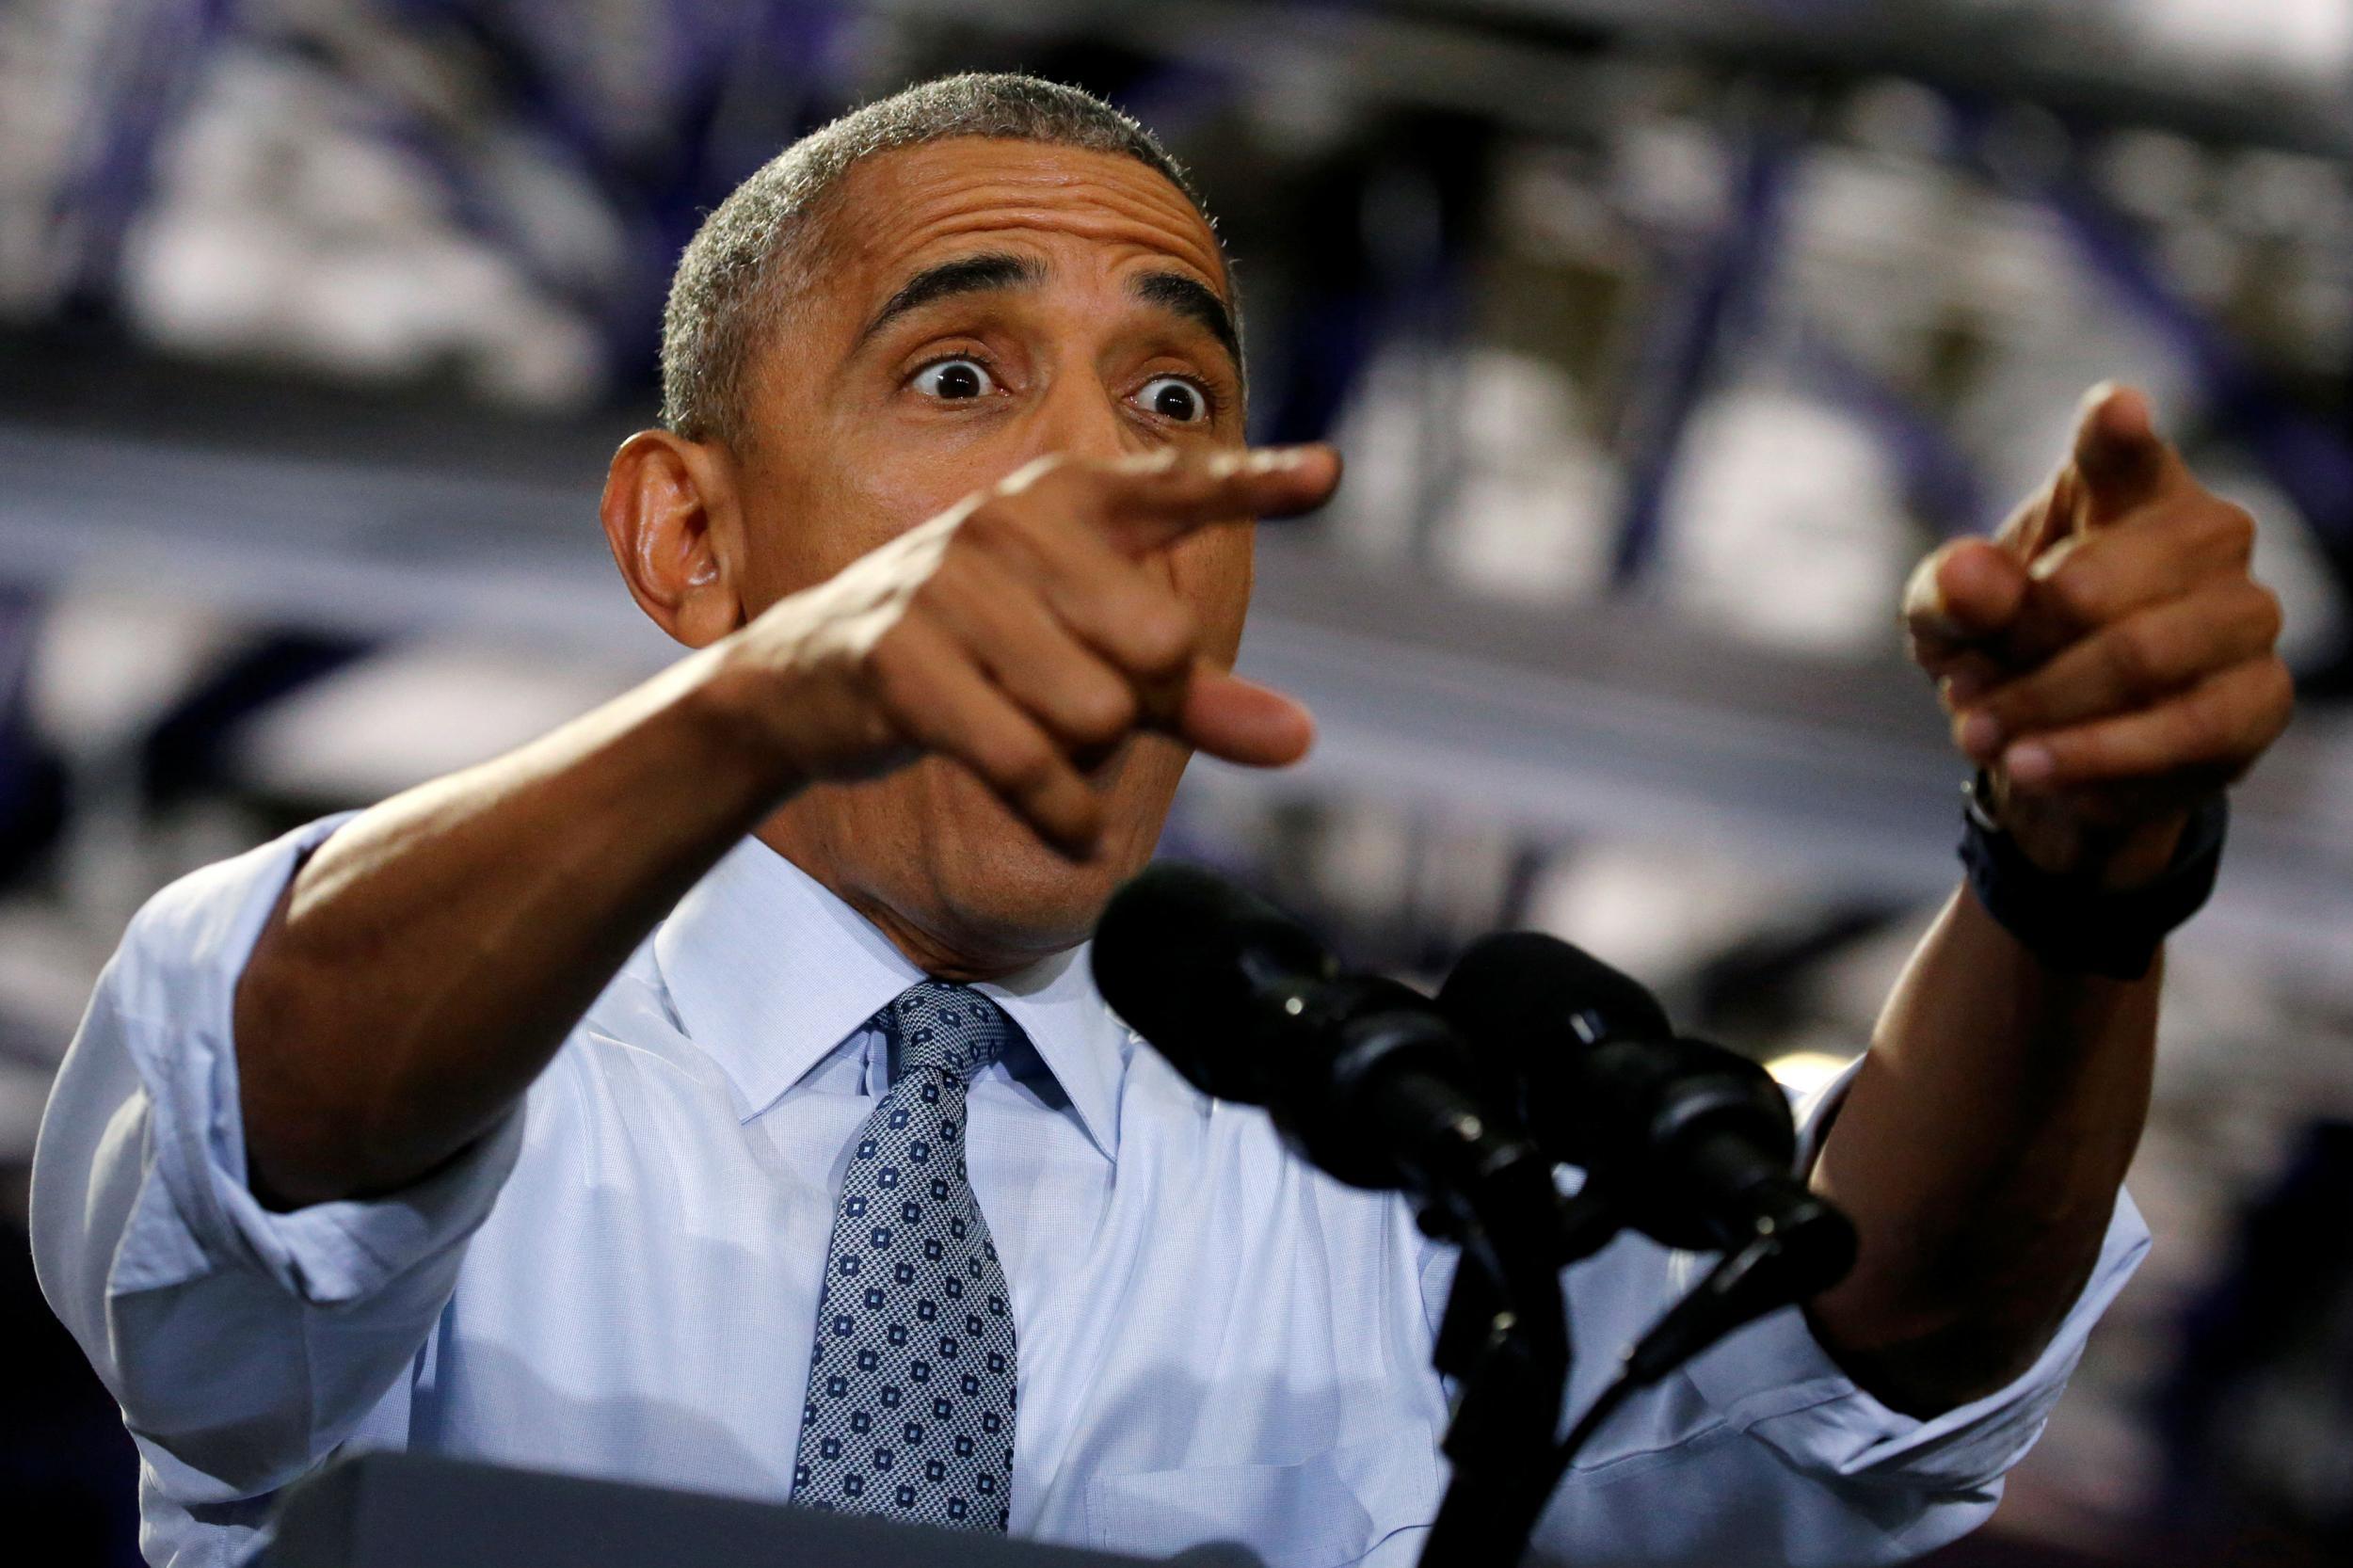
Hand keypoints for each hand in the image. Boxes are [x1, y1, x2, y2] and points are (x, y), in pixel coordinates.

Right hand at [720, 445, 1339, 855]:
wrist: (804, 680)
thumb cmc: (974, 657)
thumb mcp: (1089, 664)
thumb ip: (1197, 695)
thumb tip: (1301, 740)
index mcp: (1067, 499)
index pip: (1178, 487)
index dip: (1255, 484)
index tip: (1330, 475)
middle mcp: (1009, 519)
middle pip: (1158, 648)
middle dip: (1136, 704)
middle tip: (1067, 700)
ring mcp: (949, 583)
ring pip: (1095, 713)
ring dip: (1083, 762)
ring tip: (1029, 738)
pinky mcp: (902, 658)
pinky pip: (1028, 760)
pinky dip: (1061, 812)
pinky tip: (1067, 825)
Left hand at [1902, 385, 2291, 882]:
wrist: (2057, 748)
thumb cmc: (2008, 650)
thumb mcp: (1949, 622)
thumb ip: (1951, 593)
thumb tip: (1967, 574)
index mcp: (2122, 488)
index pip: (2121, 450)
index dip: (2115, 430)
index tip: (2112, 408)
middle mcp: (2206, 533)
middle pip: (2091, 586)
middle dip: (2012, 651)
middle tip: (1959, 696)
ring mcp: (2244, 613)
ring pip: (2140, 658)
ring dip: (2044, 708)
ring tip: (1981, 736)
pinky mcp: (2259, 697)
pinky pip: (2181, 730)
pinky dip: (2093, 756)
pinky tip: (2035, 768)